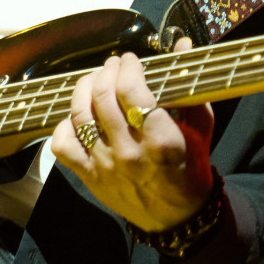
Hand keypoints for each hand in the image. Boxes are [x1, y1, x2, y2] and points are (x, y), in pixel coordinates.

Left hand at [48, 46, 214, 232]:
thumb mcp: (200, 127)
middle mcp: (130, 152)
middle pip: (103, 96)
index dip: (127, 67)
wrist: (176, 219)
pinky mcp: (90, 177)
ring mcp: (106, 165)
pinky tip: (78, 116)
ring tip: (94, 81)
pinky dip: (64, 125)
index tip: (130, 60)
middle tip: (113, 65)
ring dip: (84, 89)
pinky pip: (63, 145)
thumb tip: (183, 44)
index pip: (132, 90)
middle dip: (106, 71)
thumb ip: (189, 86)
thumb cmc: (191, 168)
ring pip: (80, 115)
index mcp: (161, 139)